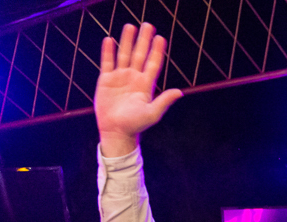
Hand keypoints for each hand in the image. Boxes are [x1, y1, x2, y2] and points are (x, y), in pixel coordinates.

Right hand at [95, 23, 182, 156]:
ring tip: (130, 26)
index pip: (153, 63)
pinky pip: (108, 62)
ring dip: (127, 41)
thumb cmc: (136, 125)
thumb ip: (164, 101)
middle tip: (148, 25)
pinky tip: (110, 39)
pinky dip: (108, 51)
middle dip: (144, 40)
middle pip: (139, 55)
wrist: (116, 131)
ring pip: (124, 55)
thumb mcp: (152, 113)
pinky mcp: (106, 80)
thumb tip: (180, 92)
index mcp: (146, 85)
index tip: (161, 38)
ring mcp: (120, 77)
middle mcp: (134, 78)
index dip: (157, 51)